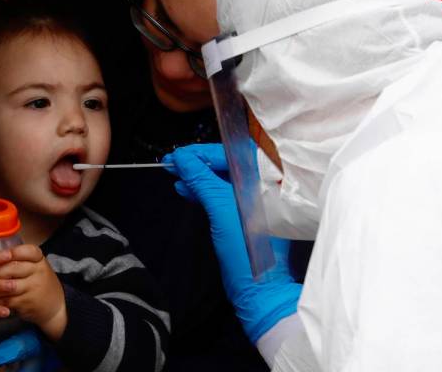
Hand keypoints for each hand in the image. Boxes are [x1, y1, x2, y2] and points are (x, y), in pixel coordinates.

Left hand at [0, 244, 66, 340]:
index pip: (28, 251)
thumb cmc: (40, 283)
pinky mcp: (27, 303)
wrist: (55, 306)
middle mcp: (39, 272)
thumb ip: (19, 261)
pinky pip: (6, 300)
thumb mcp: (36, 267)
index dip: (12, 252)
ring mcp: (34, 288)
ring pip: (7, 286)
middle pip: (13, 267)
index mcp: (40, 260)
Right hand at [163, 143, 301, 342]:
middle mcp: (267, 186)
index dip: (203, 152)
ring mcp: (258, 201)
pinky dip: (205, 190)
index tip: (178, 154)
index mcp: (270, 179)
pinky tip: (185, 188)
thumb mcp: (221, 208)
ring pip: (224, 179)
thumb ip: (202, 179)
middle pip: (229, 164)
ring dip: (198, 176)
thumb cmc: (248, 250)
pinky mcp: (248, 215)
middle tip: (172, 162)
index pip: (234, 153)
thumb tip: (182, 158)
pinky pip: (224, 194)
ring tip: (174, 174)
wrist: (259, 290)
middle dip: (198, 163)